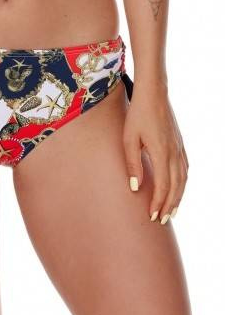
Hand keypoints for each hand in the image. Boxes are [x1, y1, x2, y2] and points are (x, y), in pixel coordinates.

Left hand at [122, 81, 188, 223]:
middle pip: (175, 186)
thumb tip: (136, 188)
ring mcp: (179, 148)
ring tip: (171, 211)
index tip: (152, 217)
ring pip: (183, 179)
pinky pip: (185, 168)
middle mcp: (174, 153)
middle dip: (169, 205)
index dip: (158, 203)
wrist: (154, 93)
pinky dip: (182, 183)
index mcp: (162, 153)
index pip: (163, 186)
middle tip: (161, 220)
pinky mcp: (179, 143)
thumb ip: (132, 164)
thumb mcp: (128, 139)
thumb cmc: (137, 115)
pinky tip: (178, 188)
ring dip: (178, 197)